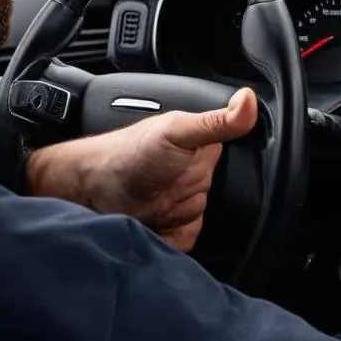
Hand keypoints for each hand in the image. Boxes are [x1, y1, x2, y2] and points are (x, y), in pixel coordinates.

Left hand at [26, 88, 257, 250]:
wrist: (89, 190)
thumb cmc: (129, 153)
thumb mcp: (177, 132)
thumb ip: (215, 121)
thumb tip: (251, 99)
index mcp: (205, 147)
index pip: (242, 158)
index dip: (242, 167)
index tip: (220, 171)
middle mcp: (199, 175)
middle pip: (230, 196)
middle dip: (210, 197)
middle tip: (181, 187)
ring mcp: (187, 203)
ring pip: (209, 222)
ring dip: (186, 218)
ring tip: (164, 206)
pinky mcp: (175, 229)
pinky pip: (189, 241)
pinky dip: (176, 240)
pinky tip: (158, 225)